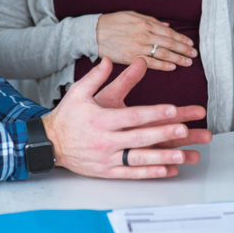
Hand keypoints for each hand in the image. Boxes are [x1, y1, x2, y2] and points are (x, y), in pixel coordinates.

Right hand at [41, 57, 211, 178]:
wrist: (49, 143)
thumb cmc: (67, 116)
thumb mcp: (78, 92)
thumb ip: (96, 76)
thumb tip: (109, 58)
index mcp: (101, 120)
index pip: (132, 116)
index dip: (153, 112)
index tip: (172, 109)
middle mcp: (105, 141)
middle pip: (139, 137)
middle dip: (163, 134)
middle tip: (184, 130)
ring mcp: (106, 159)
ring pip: (138, 159)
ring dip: (161, 158)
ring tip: (182, 156)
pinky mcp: (106, 171)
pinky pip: (131, 173)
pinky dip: (149, 173)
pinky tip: (167, 170)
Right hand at [96, 11, 196, 70]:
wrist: (93, 33)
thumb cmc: (112, 22)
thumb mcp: (132, 15)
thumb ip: (151, 20)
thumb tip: (167, 26)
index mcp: (145, 24)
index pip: (169, 33)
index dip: (181, 39)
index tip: (190, 44)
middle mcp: (144, 35)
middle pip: (169, 44)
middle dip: (183, 50)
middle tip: (194, 55)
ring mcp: (138, 47)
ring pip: (162, 54)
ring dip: (177, 59)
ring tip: (187, 62)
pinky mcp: (131, 58)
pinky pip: (150, 63)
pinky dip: (162, 66)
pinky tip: (172, 67)